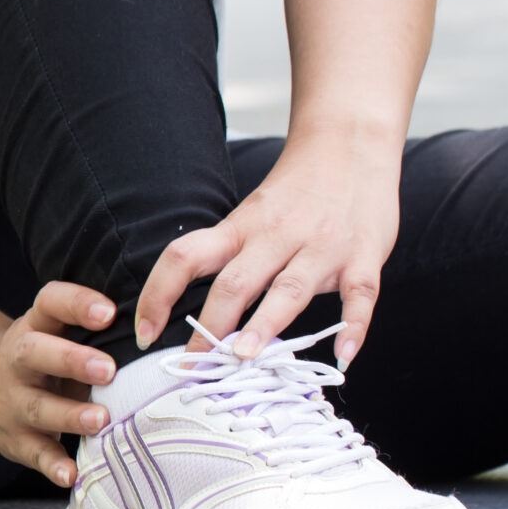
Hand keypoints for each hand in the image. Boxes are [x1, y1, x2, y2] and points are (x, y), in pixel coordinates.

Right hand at [0, 282, 118, 487]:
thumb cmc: (44, 359)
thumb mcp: (57, 334)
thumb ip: (96, 332)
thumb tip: (161, 331)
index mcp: (35, 327)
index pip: (50, 303)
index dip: (77, 304)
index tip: (108, 313)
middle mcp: (18, 361)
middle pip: (34, 353)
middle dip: (71, 361)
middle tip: (108, 370)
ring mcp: (14, 401)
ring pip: (38, 407)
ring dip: (69, 415)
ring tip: (101, 420)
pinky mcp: (16, 439)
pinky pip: (34, 453)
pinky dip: (53, 465)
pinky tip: (71, 474)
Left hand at [134, 144, 399, 365]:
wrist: (351, 141)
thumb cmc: (296, 190)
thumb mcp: (251, 215)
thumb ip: (230, 257)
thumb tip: (192, 310)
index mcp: (240, 228)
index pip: (184, 258)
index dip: (158, 295)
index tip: (143, 333)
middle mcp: (276, 237)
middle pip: (235, 282)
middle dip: (211, 325)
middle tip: (194, 367)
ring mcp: (322, 248)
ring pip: (289, 290)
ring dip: (266, 325)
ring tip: (245, 357)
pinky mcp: (364, 256)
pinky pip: (360, 296)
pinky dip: (353, 328)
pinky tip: (342, 358)